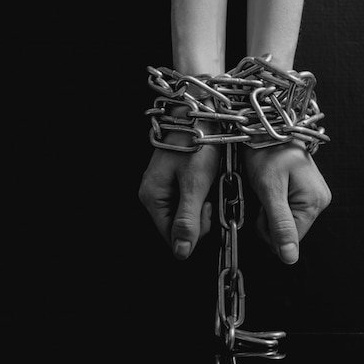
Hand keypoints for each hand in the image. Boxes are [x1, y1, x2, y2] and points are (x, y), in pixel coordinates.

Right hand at [139, 128, 220, 259]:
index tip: (207, 206)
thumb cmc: (196, 141)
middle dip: (200, 214)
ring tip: (209, 180)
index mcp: (153, 197)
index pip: (172, 237)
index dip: (195, 229)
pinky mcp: (173, 177)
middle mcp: (153, 193)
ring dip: (203, 201)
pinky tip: (207, 176)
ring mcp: (162, 184)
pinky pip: (189, 196)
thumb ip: (187, 220)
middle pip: (178, 225)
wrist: (199, 111)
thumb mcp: (195, 184)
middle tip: (210, 190)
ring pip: (186, 211)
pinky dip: (202, 190)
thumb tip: (181, 252)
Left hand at [243, 140, 331, 263]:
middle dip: (270, 220)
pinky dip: (275, 204)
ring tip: (268, 188)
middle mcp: (320, 200)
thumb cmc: (267, 151)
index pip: (291, 239)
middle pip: (290, 232)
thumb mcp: (269, 190)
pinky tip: (273, 188)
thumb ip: (280, 225)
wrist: (266, 128)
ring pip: (287, 223)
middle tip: (264, 194)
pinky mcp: (307, 192)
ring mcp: (315, 196)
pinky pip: (288, 211)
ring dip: (271, 212)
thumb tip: (290, 257)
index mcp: (315, 201)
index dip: (270, 228)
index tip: (264, 204)